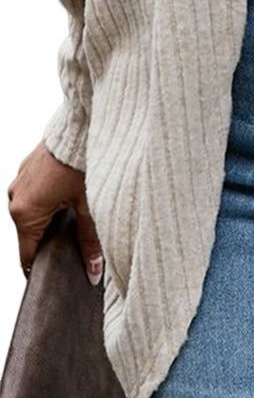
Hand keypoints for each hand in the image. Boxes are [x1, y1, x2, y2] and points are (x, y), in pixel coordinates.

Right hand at [7, 142, 103, 284]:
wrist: (82, 124)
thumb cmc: (82, 161)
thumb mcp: (89, 205)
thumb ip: (90, 241)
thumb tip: (93, 271)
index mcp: (25, 212)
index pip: (27, 254)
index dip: (43, 266)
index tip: (57, 273)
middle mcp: (15, 197)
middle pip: (30, 232)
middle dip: (51, 238)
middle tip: (75, 241)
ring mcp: (19, 180)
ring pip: (32, 211)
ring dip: (50, 215)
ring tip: (74, 212)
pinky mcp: (27, 167)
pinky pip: (34, 191)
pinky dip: (49, 197)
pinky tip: (69, 192)